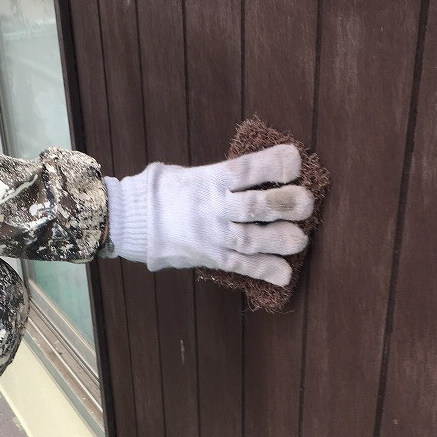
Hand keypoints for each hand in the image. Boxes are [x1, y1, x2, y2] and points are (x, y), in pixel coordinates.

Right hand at [102, 144, 313, 286]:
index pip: (245, 169)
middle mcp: (214, 208)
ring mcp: (212, 235)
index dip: (273, 164)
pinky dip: (263, 271)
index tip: (295, 162)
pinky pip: (239, 266)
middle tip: (306, 204)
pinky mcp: (210, 257)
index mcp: (209, 180)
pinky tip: (284, 274)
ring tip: (299, 241)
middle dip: (284, 204)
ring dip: (279, 241)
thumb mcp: (187, 173)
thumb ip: (217, 174)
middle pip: (254, 206)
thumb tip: (249, 172)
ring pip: (251, 240)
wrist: (131, 223)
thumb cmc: (160, 193)